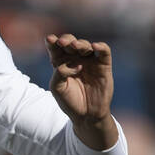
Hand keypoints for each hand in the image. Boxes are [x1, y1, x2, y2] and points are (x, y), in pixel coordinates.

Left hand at [46, 33, 116, 147]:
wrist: (86, 115)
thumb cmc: (69, 101)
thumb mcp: (57, 88)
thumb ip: (60, 73)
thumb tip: (75, 64)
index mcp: (61, 62)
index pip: (56, 48)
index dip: (52, 42)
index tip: (49, 39)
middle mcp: (75, 59)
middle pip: (70, 43)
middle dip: (66, 40)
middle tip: (61, 42)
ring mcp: (90, 61)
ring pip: (85, 45)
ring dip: (80, 43)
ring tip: (75, 46)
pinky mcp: (104, 65)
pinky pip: (104, 52)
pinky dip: (101, 47)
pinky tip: (95, 46)